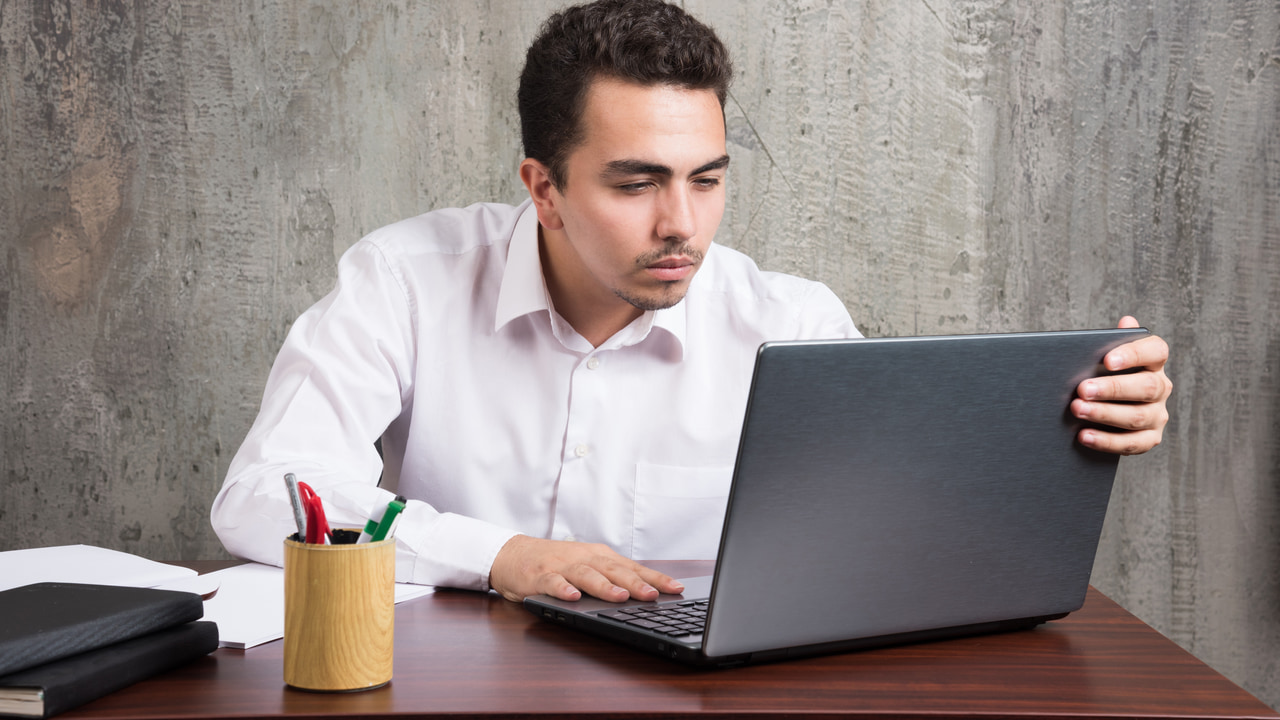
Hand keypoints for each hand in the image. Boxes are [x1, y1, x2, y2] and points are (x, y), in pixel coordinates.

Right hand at [489, 535, 685, 602]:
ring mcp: (562, 567)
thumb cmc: (556, 563)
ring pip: (586, 575)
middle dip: (635, 583)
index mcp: (600, 557)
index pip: (633, 568)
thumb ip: (612, 578)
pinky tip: (573, 597)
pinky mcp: (539, 576)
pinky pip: (552, 582)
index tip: (676, 588)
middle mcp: (585, 558)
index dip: (655, 577)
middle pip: (613, 570)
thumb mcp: (588, 566)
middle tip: (654, 595)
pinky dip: (563, 589)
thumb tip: (648, 594)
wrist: (513, 554)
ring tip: (619, 597)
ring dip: (603, 586)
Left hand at [1071, 316, 1171, 454]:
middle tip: (1081, 390)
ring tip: (1077, 410)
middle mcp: (1161, 387)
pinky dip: (1107, 441)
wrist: (1103, 410)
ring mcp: (1158, 415)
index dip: (1134, 354)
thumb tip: (1126, 321)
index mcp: (1153, 362)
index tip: (1107, 360)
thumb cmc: (1100, 375)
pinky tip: (1083, 436)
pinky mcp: (1150, 438)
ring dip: (1104, 414)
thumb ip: (1112, 341)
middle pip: (1146, 387)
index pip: (1156, 351)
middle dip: (1112, 389)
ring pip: (1137, 416)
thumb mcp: (1103, 357)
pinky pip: (1132, 443)